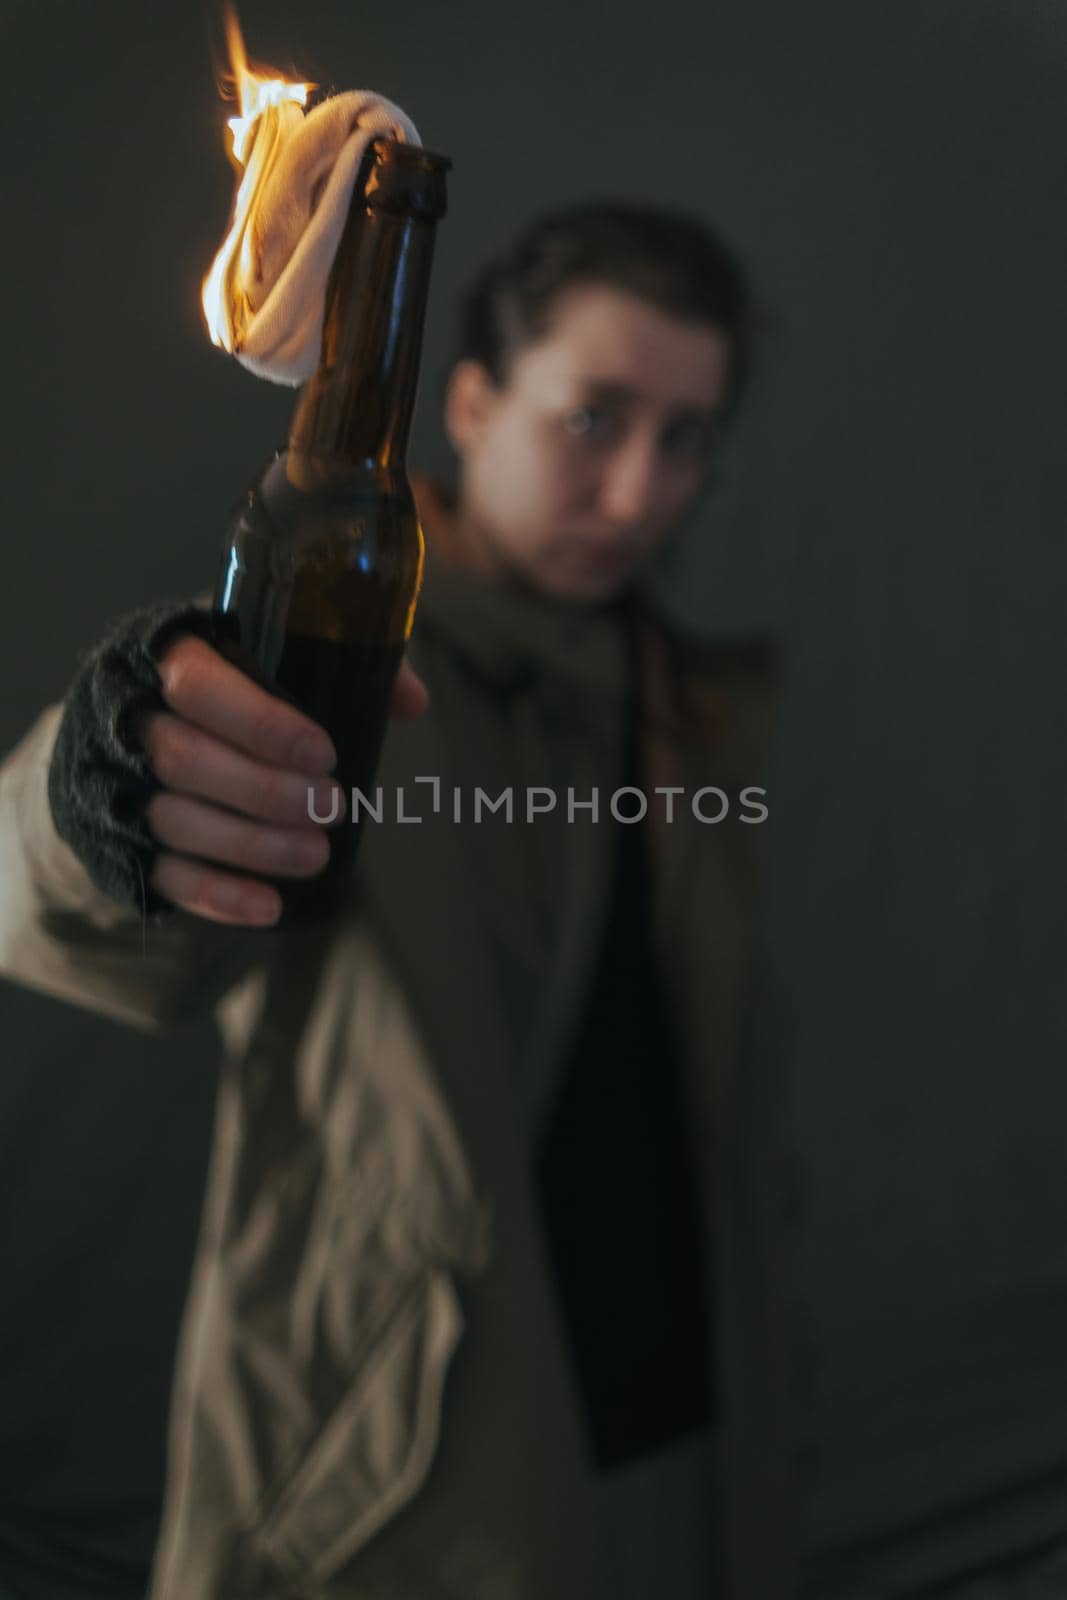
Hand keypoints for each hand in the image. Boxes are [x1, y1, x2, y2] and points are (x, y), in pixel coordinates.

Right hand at [140, 634, 427, 926]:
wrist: (133, 721)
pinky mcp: (116, 839)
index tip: (325, 754)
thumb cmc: (225, 683)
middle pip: (184, 759)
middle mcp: (126, 718)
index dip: (261, 723)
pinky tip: (270, 905)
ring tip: (315, 855)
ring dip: (251, 845)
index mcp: (164, 654)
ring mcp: (113, 782)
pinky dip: (218, 895)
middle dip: (265, 791)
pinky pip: (162, 874)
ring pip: (173, 819)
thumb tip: (412, 701)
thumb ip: (343, 662)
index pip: (198, 686)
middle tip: (333, 807)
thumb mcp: (270, 651)